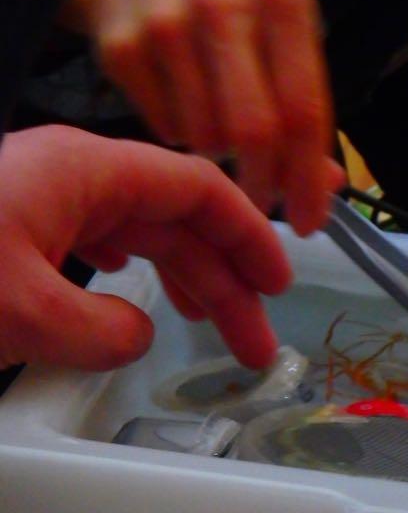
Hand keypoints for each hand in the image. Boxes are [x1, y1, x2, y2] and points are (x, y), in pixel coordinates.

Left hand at [0, 125, 291, 370]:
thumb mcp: (21, 311)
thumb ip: (99, 332)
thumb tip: (136, 337)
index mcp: (84, 170)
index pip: (198, 190)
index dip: (249, 235)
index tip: (277, 284)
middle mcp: (75, 176)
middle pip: (176, 221)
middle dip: (222, 282)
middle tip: (252, 342)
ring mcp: (48, 201)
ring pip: (140, 235)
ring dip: (181, 282)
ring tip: (206, 327)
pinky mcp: (23, 228)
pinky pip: (101, 243)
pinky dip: (134, 273)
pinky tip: (136, 296)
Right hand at [62, 0, 343, 234]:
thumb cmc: (227, 11)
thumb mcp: (280, 39)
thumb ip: (305, 110)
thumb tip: (328, 186)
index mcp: (283, 1)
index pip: (304, 110)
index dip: (308, 179)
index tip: (309, 223)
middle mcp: (227, 4)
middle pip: (254, 131)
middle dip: (262, 185)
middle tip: (262, 207)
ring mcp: (169, 23)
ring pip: (205, 138)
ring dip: (216, 153)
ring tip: (215, 125)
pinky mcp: (123, 47)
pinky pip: (163, 129)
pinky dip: (178, 135)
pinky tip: (181, 105)